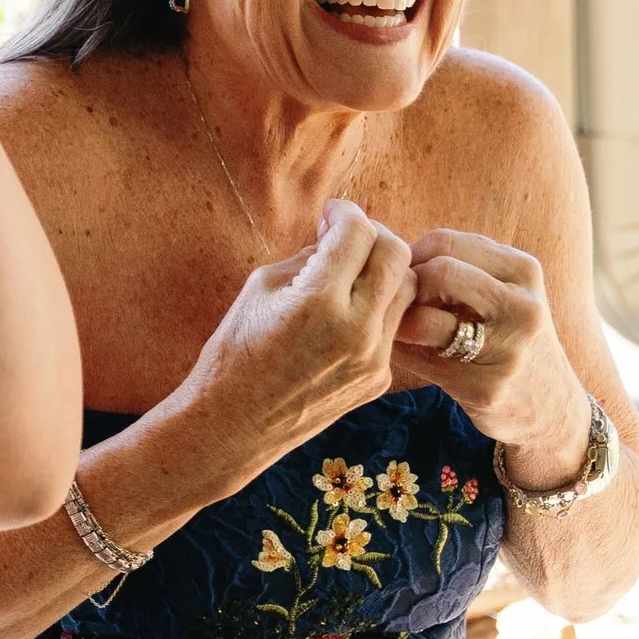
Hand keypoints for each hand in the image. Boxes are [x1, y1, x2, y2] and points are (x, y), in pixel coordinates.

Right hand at [161, 200, 417, 498]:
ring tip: (350, 271)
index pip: (359, 233)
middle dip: (373, 234)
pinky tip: (345, 311)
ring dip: (383, 270)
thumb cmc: (235, 350)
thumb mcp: (262, 288)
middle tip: (346, 235)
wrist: (233, 425)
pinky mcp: (378, 378)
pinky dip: (375, 307)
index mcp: (319, 301)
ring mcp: (373, 358)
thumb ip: (308, 258)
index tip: (330, 214)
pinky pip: (392, 326)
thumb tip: (337, 236)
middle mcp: (357, 330)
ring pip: (405, 290)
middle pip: (396, 254)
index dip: (345, 213)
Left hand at [395, 229, 590, 468]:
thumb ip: (461, 263)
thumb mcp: (504, 289)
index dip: (411, 256)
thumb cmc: (508, 336)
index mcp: (524, 271)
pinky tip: (411, 353)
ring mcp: (507, 349)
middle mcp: (522, 307)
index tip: (407, 276)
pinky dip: (402, 352)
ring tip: (405, 326)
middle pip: (438, 273)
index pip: (445, 242)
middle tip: (403, 303)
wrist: (550, 406)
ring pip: (424, 318)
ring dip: (402, 321)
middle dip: (408, 286)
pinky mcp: (484, 387)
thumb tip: (393, 251)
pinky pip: (419, 359)